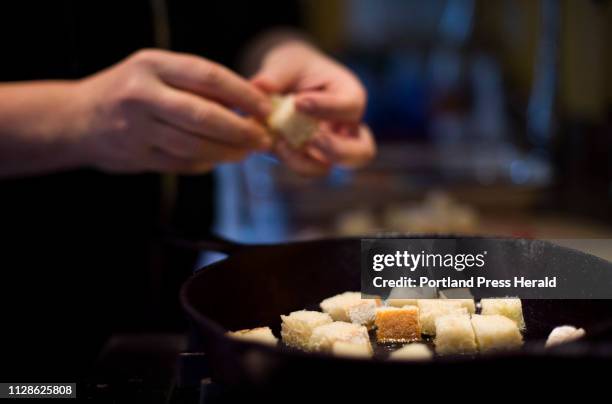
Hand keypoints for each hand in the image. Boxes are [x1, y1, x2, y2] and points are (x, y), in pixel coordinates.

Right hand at [74, 49, 271, 173]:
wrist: (76, 119)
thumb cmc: (128, 90)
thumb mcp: (155, 71)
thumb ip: (195, 83)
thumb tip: (247, 101)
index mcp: (151, 66)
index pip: (208, 76)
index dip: (242, 94)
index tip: (265, 107)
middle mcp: (142, 96)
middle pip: (204, 116)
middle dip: (241, 130)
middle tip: (263, 137)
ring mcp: (137, 129)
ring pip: (195, 145)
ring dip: (228, 151)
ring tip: (247, 151)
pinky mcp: (137, 157)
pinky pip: (182, 163)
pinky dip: (206, 162)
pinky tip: (219, 159)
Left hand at [251, 41, 374, 175]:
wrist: (286, 80)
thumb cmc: (294, 67)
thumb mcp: (286, 62)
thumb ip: (276, 74)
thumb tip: (260, 85)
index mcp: (349, 96)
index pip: (351, 107)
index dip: (327, 107)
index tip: (299, 101)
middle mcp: (346, 127)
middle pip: (362, 152)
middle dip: (337, 150)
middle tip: (312, 138)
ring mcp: (328, 147)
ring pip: (330, 168)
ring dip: (306, 162)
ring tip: (282, 143)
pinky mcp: (307, 157)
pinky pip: (304, 169)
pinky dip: (288, 160)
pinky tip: (274, 142)